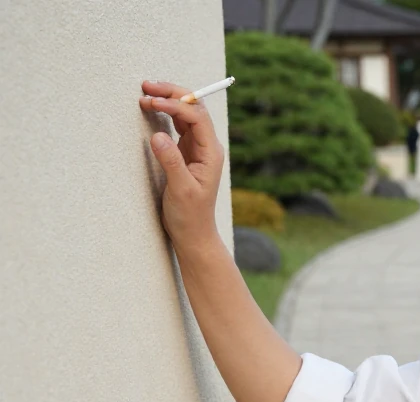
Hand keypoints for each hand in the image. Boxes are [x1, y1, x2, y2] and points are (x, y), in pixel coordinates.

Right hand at [139, 81, 224, 253]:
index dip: (175, 105)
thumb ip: (171, 162)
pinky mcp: (185, 153)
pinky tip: (151, 108)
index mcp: (210, 152)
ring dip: (167, 101)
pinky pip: (177, 125)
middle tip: (147, 86)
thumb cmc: (190, 214)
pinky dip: (164, 113)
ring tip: (145, 92)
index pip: (196, 117)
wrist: (194, 233)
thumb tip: (157, 135)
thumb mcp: (180, 190)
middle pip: (194, 109)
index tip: (152, 102)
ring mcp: (196, 148)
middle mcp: (206, 146)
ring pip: (185, 114)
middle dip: (172, 94)